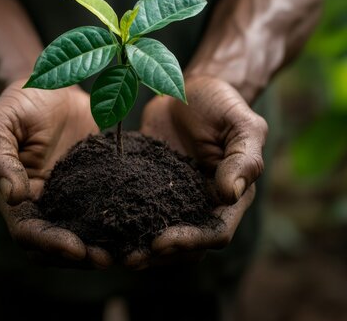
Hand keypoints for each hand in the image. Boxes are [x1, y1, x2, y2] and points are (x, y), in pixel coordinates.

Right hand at [0, 81, 111, 267]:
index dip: (49, 243)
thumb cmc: (21, 102)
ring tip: (128, 252)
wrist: (54, 84)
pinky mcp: (98, 186)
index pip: (28, 231)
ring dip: (103, 247)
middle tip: (107, 259)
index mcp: (17, 196)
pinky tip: (142, 224)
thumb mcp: (1, 121)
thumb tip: (12, 196)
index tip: (75, 248)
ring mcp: (72, 198)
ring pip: (85, 234)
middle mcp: (45, 204)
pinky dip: (121, 223)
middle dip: (80, 256)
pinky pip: (108, 210)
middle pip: (57, 244)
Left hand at [130, 76, 266, 268]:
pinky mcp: (149, 186)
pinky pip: (138, 210)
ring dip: (140, 246)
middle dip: (160, 254)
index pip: (216, 231)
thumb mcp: (241, 125)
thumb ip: (243, 158)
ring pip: (160, 232)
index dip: (191, 241)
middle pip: (186, 243)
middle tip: (130, 259)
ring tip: (114, 252)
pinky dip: (125, 222)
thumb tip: (231, 194)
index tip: (163, 241)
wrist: (188, 87)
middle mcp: (203, 203)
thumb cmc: (222, 104)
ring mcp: (175, 197)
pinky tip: (102, 226)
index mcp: (231, 196)